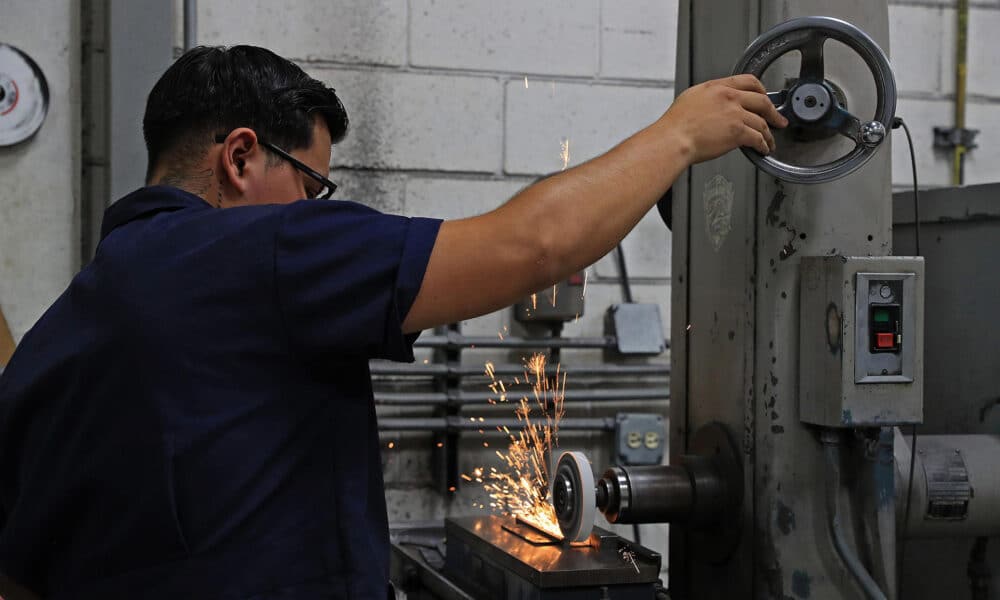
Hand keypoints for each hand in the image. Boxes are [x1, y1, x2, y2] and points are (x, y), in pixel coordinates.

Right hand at [656, 74, 787, 164]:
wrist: (673, 139)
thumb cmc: (675, 125)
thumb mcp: (691, 98)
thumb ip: (708, 97)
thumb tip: (715, 104)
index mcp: (717, 87)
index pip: (748, 81)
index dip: (761, 90)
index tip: (765, 97)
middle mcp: (729, 97)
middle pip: (762, 100)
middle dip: (773, 112)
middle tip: (778, 119)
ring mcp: (735, 114)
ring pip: (761, 122)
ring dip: (769, 133)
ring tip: (770, 141)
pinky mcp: (738, 132)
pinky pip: (757, 138)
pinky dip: (763, 144)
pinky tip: (763, 149)